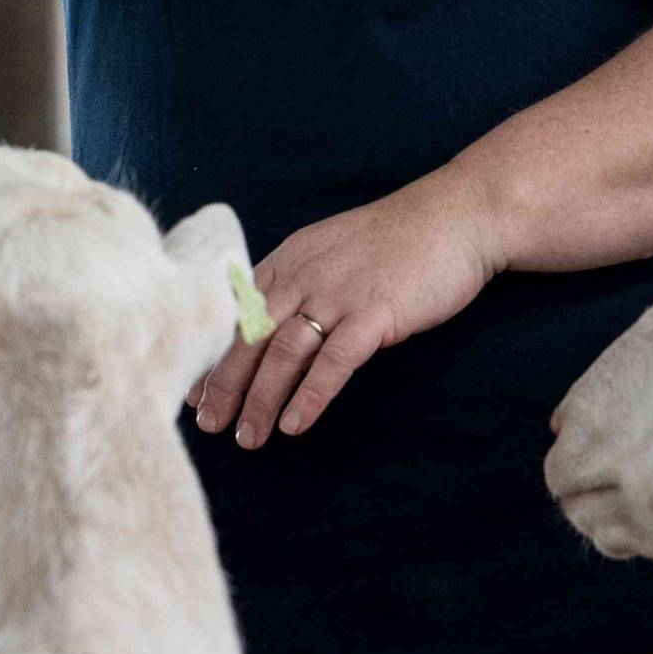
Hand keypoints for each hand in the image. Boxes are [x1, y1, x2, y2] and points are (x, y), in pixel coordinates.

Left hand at [187, 173, 507, 447]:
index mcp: (289, 259)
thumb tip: (271, 322)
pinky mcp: (375, 313)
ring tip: (247, 437)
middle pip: (250, 335)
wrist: (458, 216)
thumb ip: (300, 280)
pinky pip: (334, 361)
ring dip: (260, 399)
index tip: (194, 391)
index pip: (236, 313)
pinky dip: (310, 395)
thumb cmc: (398, 239)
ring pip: (284, 353)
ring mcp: (339, 294)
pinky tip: (295, 425)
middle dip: (223, 384)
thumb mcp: (332, 250)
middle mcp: (304, 275)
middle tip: (208, 424)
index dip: (212, 354)